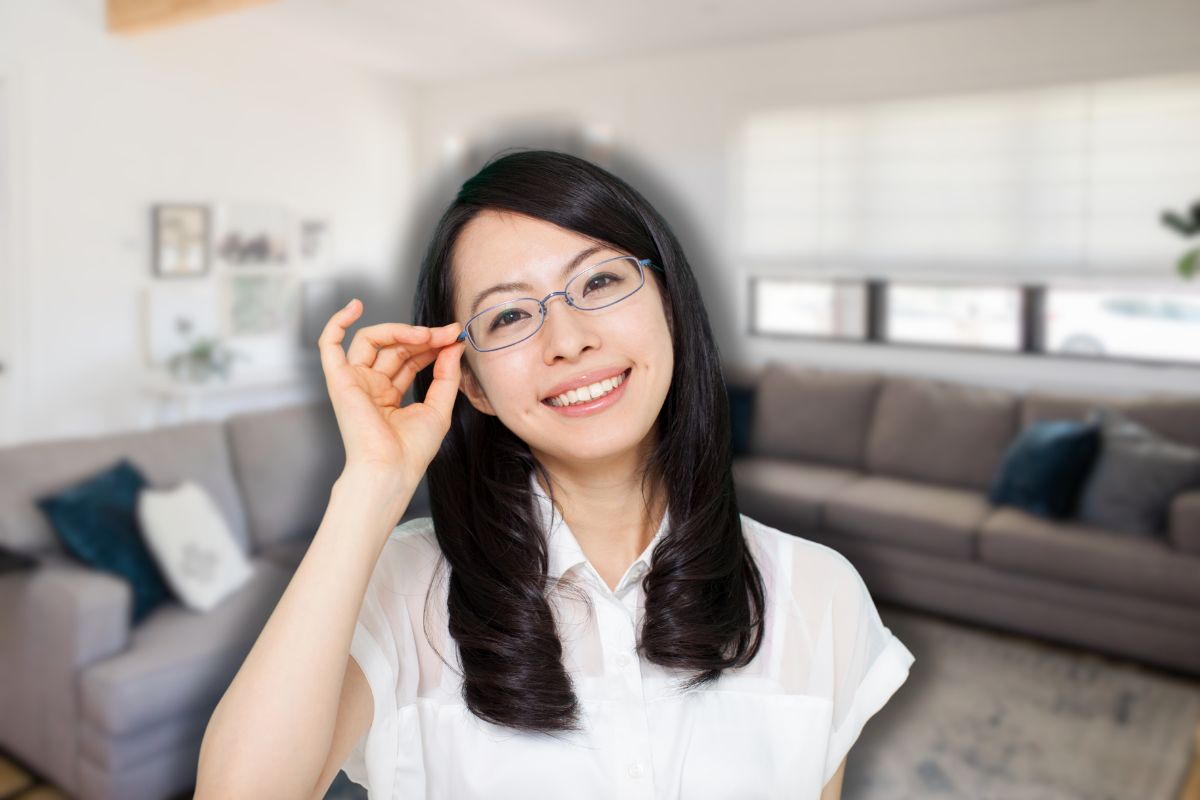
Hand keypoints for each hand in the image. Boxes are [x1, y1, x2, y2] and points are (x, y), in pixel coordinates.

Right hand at [317, 298, 465, 484]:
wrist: (392, 468)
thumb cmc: (412, 450)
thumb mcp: (439, 407)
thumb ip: (446, 374)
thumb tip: (454, 344)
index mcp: (389, 394)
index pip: (410, 357)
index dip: (432, 344)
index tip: (454, 336)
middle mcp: (370, 386)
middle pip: (394, 346)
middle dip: (423, 336)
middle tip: (447, 333)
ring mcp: (354, 381)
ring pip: (372, 339)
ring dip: (400, 330)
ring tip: (425, 333)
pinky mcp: (340, 380)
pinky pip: (330, 344)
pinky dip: (338, 322)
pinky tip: (355, 307)